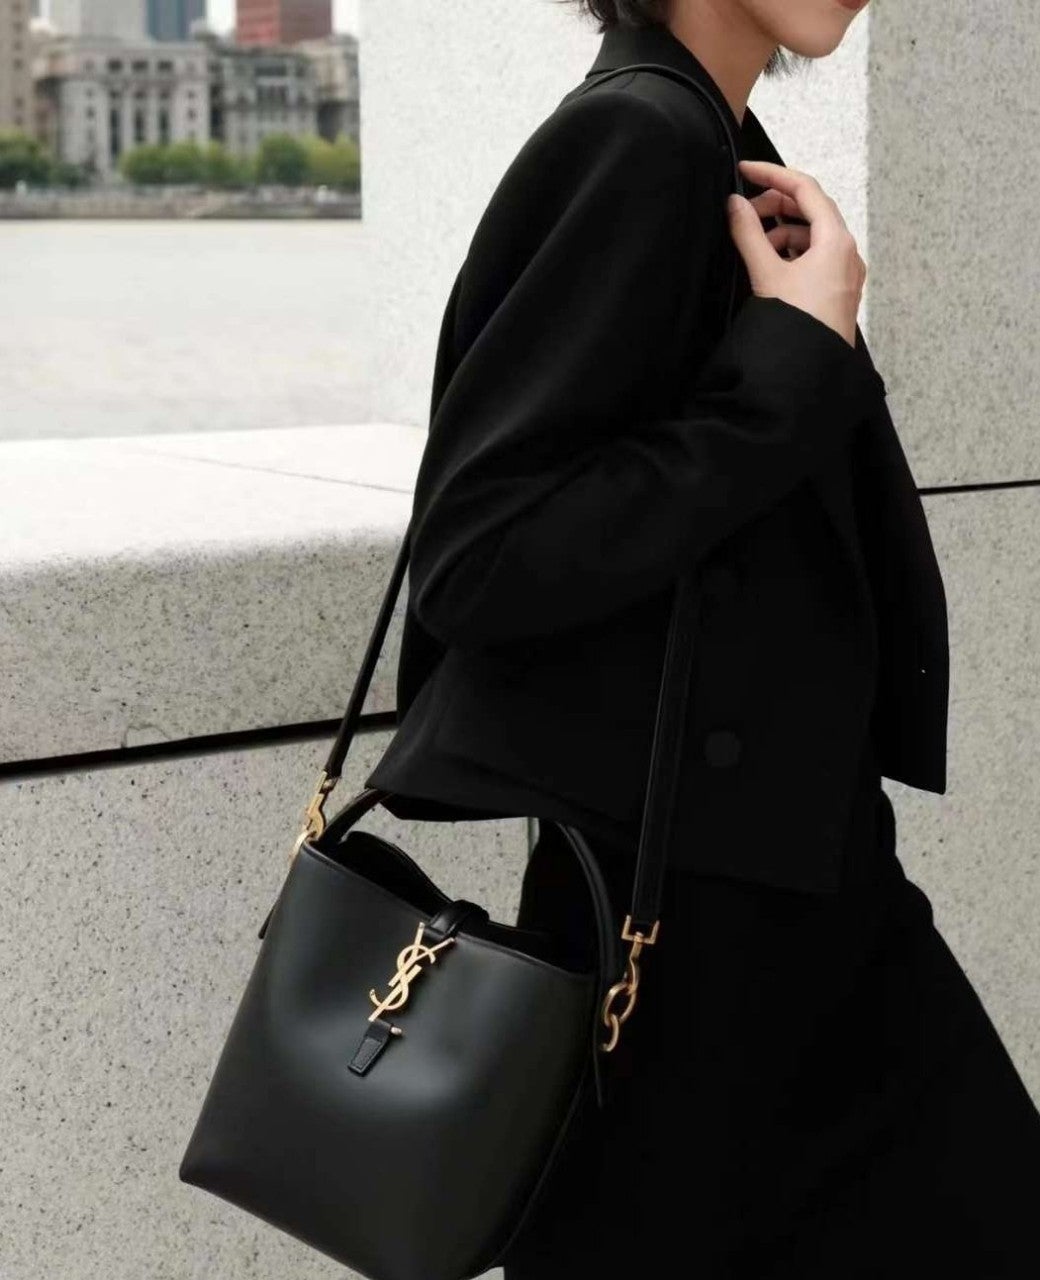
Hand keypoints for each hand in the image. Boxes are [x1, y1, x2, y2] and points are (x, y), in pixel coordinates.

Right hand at [726, 159, 865, 347]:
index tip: (745, 170)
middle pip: (810, 210)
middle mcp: (846, 252)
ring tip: (754, 247)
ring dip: (781, 233)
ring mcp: (844, 272)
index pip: (805, 188)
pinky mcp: (837, 290)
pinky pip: (815, 258)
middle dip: (776, 206)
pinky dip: (791, 254)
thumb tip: (735, 204)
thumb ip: (747, 234)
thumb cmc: (798, 327)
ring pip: (811, 236)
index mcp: (835, 240)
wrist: (812, 372)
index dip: (772, 174)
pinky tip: (770, 268)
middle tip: (744, 212)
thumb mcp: (766, 274)